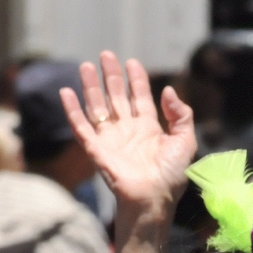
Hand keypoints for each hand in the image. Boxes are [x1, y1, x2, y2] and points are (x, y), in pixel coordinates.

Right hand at [60, 53, 196, 232]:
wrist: (153, 197)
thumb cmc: (172, 174)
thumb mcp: (185, 139)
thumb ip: (180, 113)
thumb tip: (167, 90)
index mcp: (148, 127)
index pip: (139, 97)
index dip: (136, 79)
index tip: (131, 62)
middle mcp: (126, 130)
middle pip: (116, 96)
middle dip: (111, 76)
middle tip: (106, 55)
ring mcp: (109, 138)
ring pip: (97, 106)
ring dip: (90, 87)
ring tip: (85, 66)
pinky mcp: (95, 149)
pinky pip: (80, 126)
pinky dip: (72, 110)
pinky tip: (66, 92)